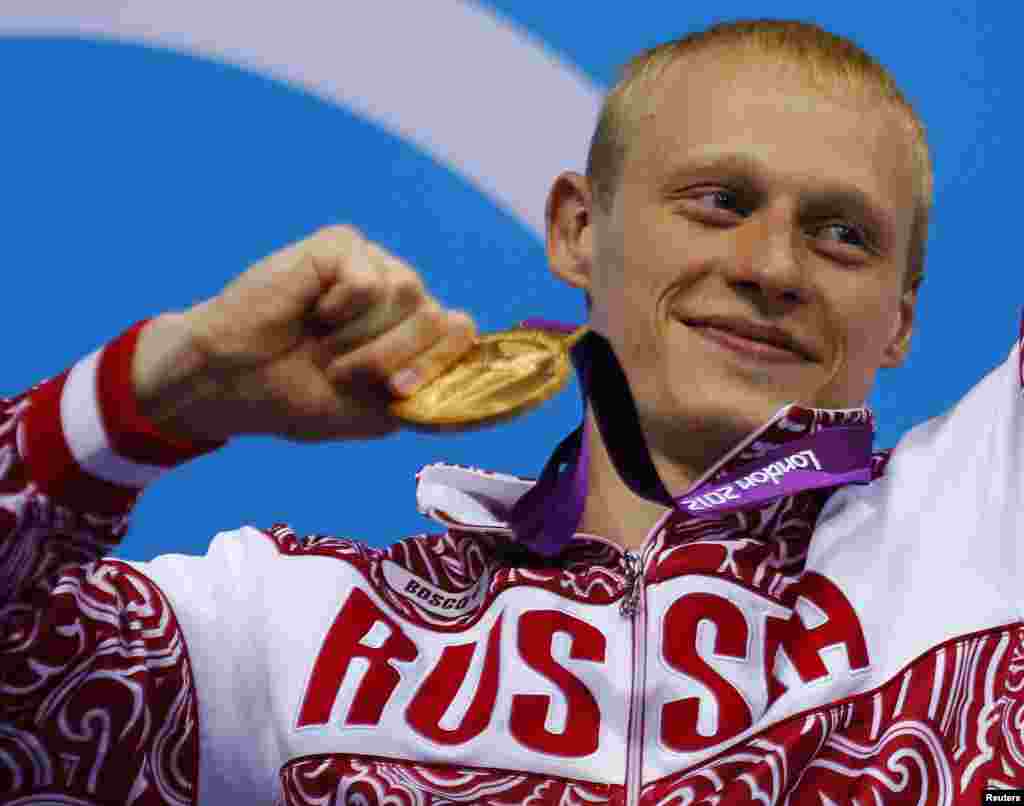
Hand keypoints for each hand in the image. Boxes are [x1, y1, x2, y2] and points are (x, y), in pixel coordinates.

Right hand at [133, 226, 476, 442]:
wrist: (230, 383)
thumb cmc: (298, 396)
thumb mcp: (372, 413)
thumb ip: (426, 395)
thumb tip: (476, 366)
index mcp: (415, 334)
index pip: (461, 334)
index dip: (434, 365)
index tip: (394, 393)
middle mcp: (402, 296)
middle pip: (437, 318)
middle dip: (387, 359)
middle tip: (338, 370)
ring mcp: (374, 265)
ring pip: (407, 295)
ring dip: (358, 339)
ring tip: (322, 344)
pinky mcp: (340, 246)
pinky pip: (368, 279)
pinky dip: (338, 310)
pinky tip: (312, 310)